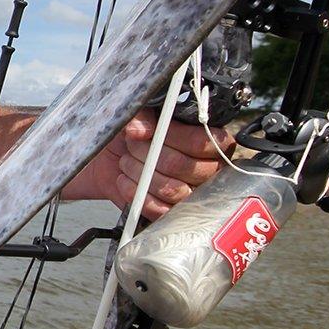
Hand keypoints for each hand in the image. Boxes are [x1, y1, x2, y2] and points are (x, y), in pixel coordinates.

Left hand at [69, 112, 233, 219]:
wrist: (115, 158)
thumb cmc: (138, 134)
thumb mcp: (142, 115)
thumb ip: (144, 116)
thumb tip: (138, 129)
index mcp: (213, 142)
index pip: (200, 142)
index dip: (172, 136)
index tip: (148, 131)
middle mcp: (210, 170)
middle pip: (183, 166)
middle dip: (150, 154)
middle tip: (132, 146)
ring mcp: (195, 194)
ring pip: (173, 189)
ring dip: (142, 173)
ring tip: (127, 162)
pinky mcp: (174, 213)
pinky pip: (161, 210)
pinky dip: (138, 194)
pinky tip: (125, 180)